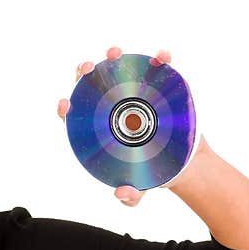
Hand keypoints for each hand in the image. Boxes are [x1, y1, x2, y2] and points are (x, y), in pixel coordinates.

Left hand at [56, 46, 171, 207]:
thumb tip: (120, 193)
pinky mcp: (160, 88)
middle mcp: (113, 109)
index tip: (65, 104)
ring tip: (114, 54)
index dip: (67, 110)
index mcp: (100, 131)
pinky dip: (159, 60)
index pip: (77, 118)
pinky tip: (163, 57)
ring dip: (115, 59)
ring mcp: (136, 96)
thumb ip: (130, 196)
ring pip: (121, 72)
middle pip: (92, 87)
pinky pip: (158, 70)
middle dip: (85, 74)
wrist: (183, 164)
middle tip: (88, 68)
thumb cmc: (150, 174)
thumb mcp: (140, 188)